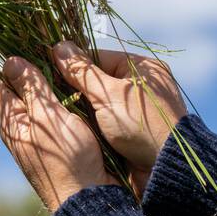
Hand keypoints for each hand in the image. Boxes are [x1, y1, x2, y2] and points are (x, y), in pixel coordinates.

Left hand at [0, 56, 117, 211]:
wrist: (91, 200)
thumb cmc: (69, 158)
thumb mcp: (49, 117)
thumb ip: (32, 89)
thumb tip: (11, 61)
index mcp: (12, 122)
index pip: (7, 81)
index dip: (22, 62)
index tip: (42, 47)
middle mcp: (22, 131)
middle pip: (27, 92)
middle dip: (44, 74)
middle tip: (64, 58)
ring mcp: (41, 141)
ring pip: (46, 105)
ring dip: (60, 90)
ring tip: (76, 75)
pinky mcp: (60, 148)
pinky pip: (61, 119)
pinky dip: (70, 106)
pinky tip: (85, 99)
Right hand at [50, 41, 185, 196]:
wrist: (167, 169)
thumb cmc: (141, 125)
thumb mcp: (108, 94)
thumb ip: (81, 72)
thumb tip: (58, 46)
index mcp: (143, 68)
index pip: (98, 57)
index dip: (72, 65)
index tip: (49, 73)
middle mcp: (141, 84)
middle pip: (97, 80)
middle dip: (75, 89)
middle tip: (53, 97)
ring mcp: (138, 109)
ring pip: (98, 102)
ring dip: (81, 109)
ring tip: (60, 113)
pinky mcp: (133, 130)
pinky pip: (105, 120)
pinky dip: (91, 123)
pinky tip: (75, 127)